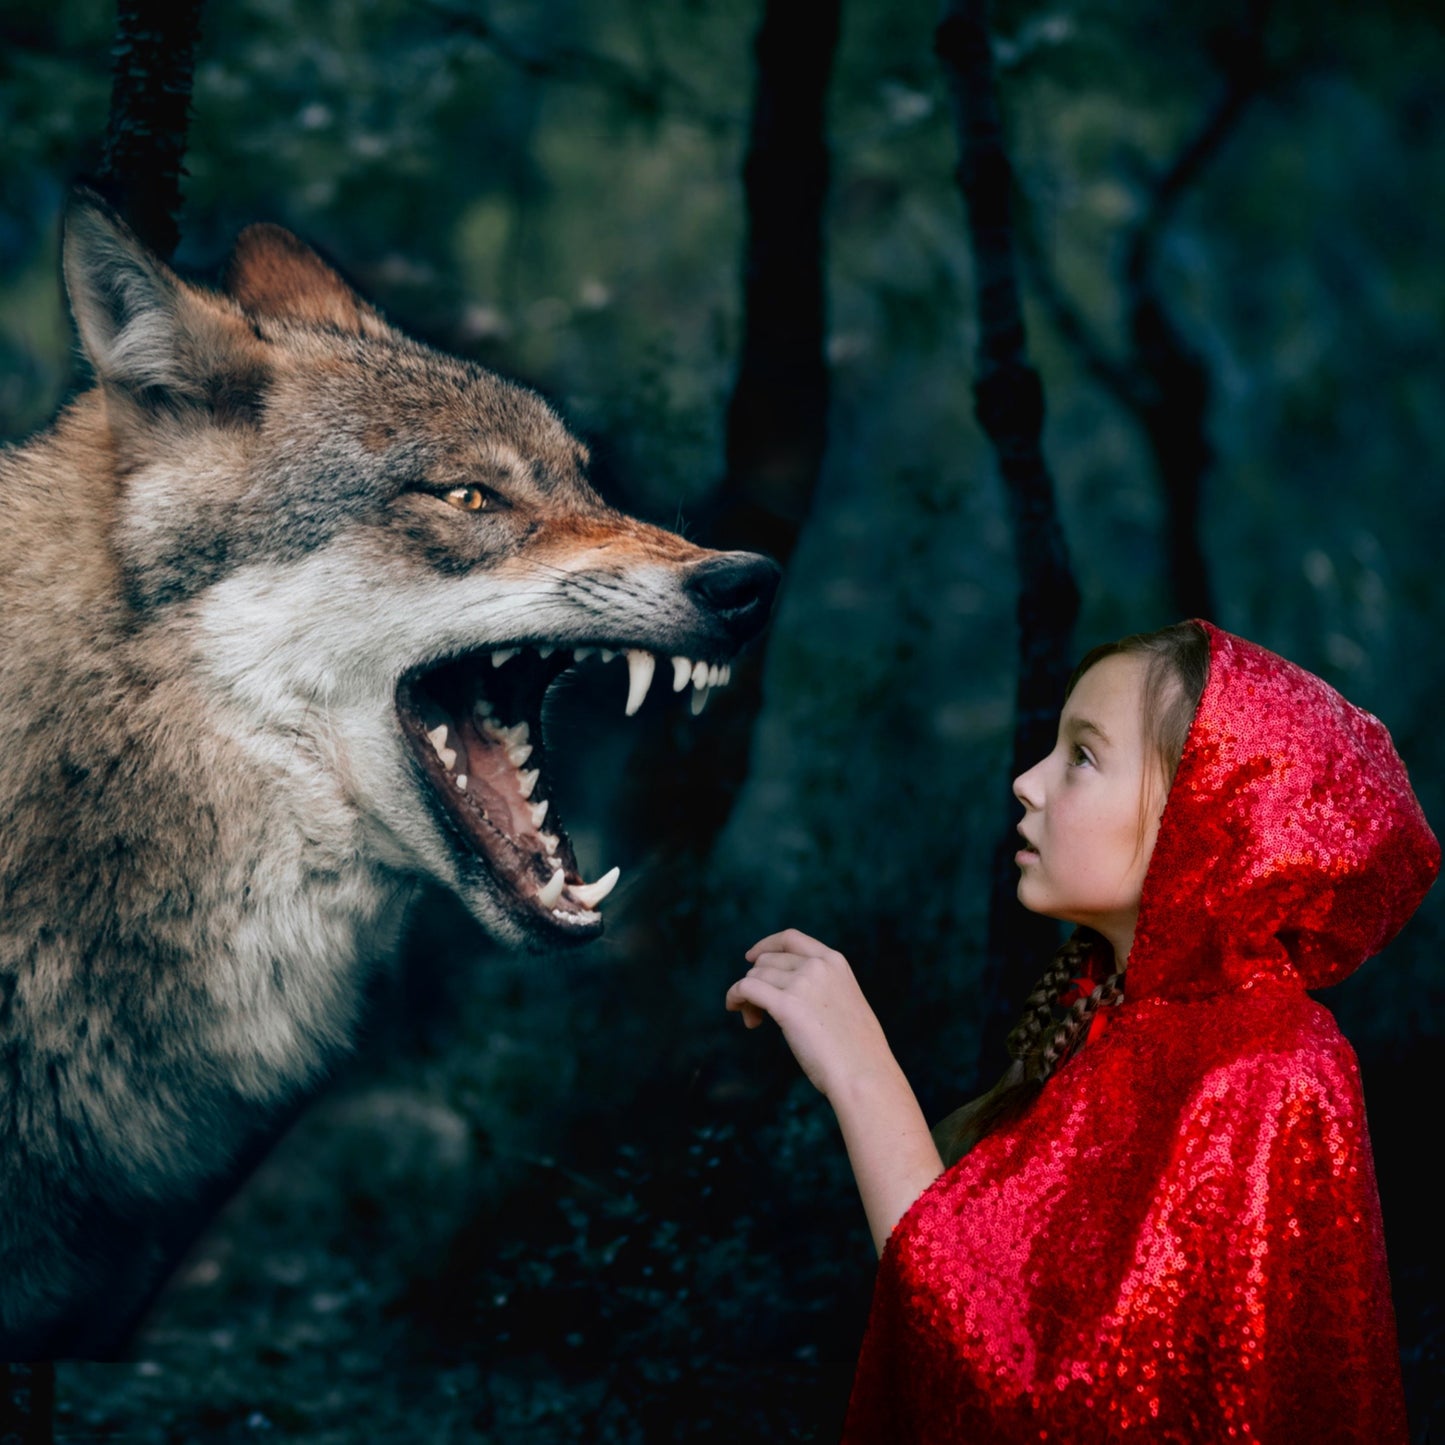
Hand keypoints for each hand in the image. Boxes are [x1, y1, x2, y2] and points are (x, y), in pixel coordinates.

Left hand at [726, 928, 895, 1100]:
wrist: (864, 1074)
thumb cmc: (856, 1051)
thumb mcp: (845, 1003)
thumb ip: (822, 989)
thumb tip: (786, 994)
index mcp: (834, 962)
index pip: (791, 939)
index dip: (766, 945)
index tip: (751, 957)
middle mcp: (818, 966)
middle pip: (767, 961)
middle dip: (757, 981)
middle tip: (757, 1013)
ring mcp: (803, 983)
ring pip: (755, 976)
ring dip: (747, 996)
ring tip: (754, 1021)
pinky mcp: (787, 1005)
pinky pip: (746, 988)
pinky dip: (735, 995)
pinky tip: (735, 1008)